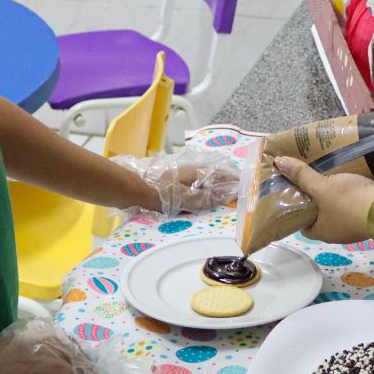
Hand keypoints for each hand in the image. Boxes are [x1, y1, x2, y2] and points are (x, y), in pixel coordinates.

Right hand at [0, 319, 98, 373]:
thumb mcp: (14, 346)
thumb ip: (34, 348)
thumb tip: (60, 358)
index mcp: (29, 336)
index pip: (63, 342)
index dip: (80, 354)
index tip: (91, 364)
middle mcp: (29, 347)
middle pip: (65, 355)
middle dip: (83, 369)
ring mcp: (23, 364)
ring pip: (58, 368)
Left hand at [113, 148, 238, 216]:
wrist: (131, 189)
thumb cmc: (157, 191)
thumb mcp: (182, 197)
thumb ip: (202, 198)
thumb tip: (222, 197)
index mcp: (195, 173)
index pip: (220, 175)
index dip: (232, 181)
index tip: (243, 187)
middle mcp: (189, 172)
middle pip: (211, 177)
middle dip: (224, 185)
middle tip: (235, 194)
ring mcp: (179, 176)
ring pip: (201, 182)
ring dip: (211, 189)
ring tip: (220, 199)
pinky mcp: (170, 183)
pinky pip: (191, 188)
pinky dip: (199, 193)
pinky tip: (197, 201)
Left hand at [271, 156, 373, 244]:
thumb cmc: (349, 202)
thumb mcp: (321, 187)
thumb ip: (302, 175)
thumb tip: (278, 163)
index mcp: (322, 232)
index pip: (302, 225)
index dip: (296, 210)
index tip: (293, 193)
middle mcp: (337, 232)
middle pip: (320, 215)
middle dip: (315, 198)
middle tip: (307, 177)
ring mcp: (355, 224)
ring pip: (338, 207)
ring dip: (333, 193)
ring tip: (325, 172)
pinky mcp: (369, 213)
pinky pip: (354, 202)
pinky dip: (350, 191)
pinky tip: (346, 175)